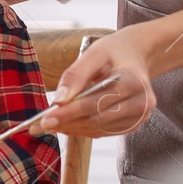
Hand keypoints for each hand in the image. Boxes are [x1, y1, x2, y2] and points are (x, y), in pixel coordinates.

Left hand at [32, 25, 156, 138]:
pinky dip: (83, 130)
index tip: (45, 119)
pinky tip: (66, 125)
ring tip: (49, 125)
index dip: (69, 112)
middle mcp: (142, 102)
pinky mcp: (133, 124)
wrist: (137, 55)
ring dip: (72, 129)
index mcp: (135, 81)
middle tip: (39, 126)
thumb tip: (59, 101)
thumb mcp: (94, 53)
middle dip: (66, 123)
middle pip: (97, 119)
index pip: (96, 102)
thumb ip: (76, 75)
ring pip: (99, 129)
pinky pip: (104, 132)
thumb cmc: (115, 51)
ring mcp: (140, 116)